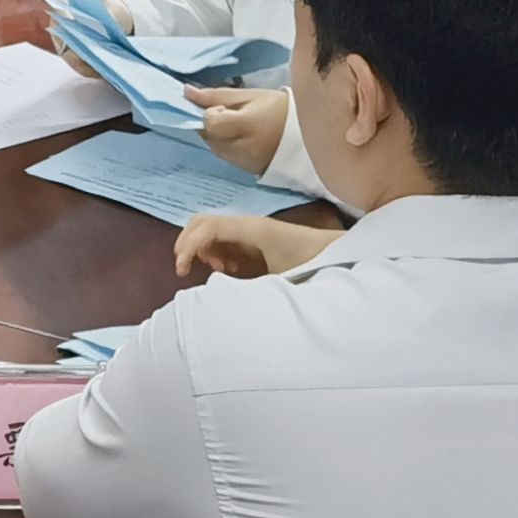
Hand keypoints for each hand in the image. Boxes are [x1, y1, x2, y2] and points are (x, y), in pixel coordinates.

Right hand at [175, 211, 336, 281]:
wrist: (336, 254)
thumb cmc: (310, 265)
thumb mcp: (278, 281)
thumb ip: (245, 286)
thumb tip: (217, 296)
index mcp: (252, 229)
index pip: (206, 227)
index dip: (188, 246)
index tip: (181, 270)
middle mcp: (247, 224)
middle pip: (201, 222)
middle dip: (188, 244)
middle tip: (188, 269)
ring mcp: (250, 229)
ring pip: (209, 230)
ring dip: (203, 250)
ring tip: (221, 272)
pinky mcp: (254, 237)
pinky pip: (223, 239)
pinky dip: (217, 253)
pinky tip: (232, 270)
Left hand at [186, 83, 289, 170]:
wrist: (309, 135)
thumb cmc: (280, 109)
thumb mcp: (251, 95)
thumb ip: (217, 95)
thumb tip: (187, 92)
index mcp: (246, 125)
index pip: (210, 123)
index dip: (211, 112)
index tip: (223, 107)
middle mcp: (243, 148)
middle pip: (208, 136)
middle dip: (211, 123)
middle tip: (230, 114)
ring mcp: (244, 162)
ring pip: (213, 147)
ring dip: (216, 135)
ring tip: (237, 125)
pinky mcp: (246, 170)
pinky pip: (224, 156)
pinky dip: (225, 145)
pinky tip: (241, 137)